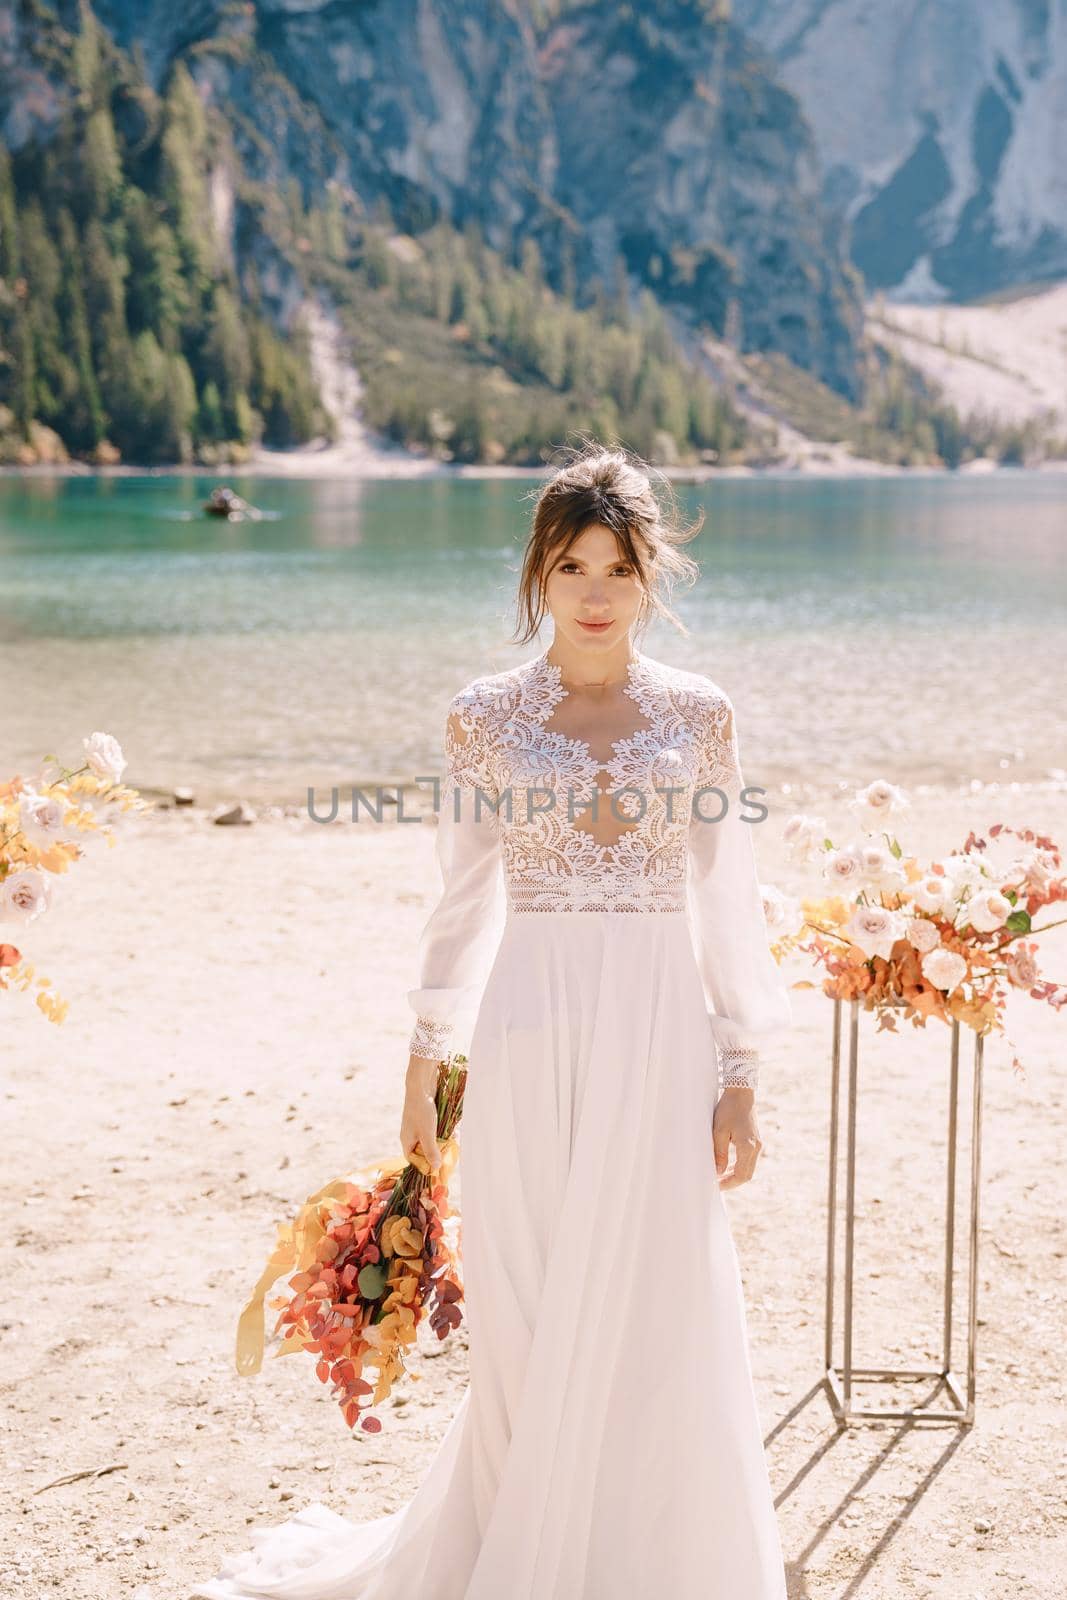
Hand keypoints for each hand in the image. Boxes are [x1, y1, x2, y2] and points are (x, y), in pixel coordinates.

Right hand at [400, 1054, 442, 1173]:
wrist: (421, 1085)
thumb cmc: (422, 1111)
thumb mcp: (428, 1134)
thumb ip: (431, 1151)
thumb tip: (435, 1168)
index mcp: (407, 1140)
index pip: (413, 1159)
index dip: (424, 1165)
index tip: (437, 1167)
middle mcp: (411, 1134)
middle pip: (422, 1150)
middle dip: (436, 1152)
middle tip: (449, 1154)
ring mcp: (417, 1125)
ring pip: (430, 1139)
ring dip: (442, 1142)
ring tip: (453, 1142)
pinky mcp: (425, 1117)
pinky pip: (434, 1130)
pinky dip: (443, 1132)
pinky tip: (453, 1131)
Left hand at [713, 1086, 762, 1190]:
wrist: (741, 1093)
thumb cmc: (728, 1109)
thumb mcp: (719, 1131)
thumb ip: (720, 1153)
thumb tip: (719, 1172)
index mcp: (748, 1146)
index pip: (741, 1175)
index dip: (729, 1183)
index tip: (716, 1185)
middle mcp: (756, 1147)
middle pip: (747, 1175)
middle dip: (732, 1182)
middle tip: (717, 1184)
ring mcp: (758, 1144)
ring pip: (749, 1168)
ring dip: (735, 1175)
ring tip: (720, 1176)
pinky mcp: (755, 1140)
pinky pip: (749, 1160)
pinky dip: (739, 1166)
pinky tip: (727, 1166)